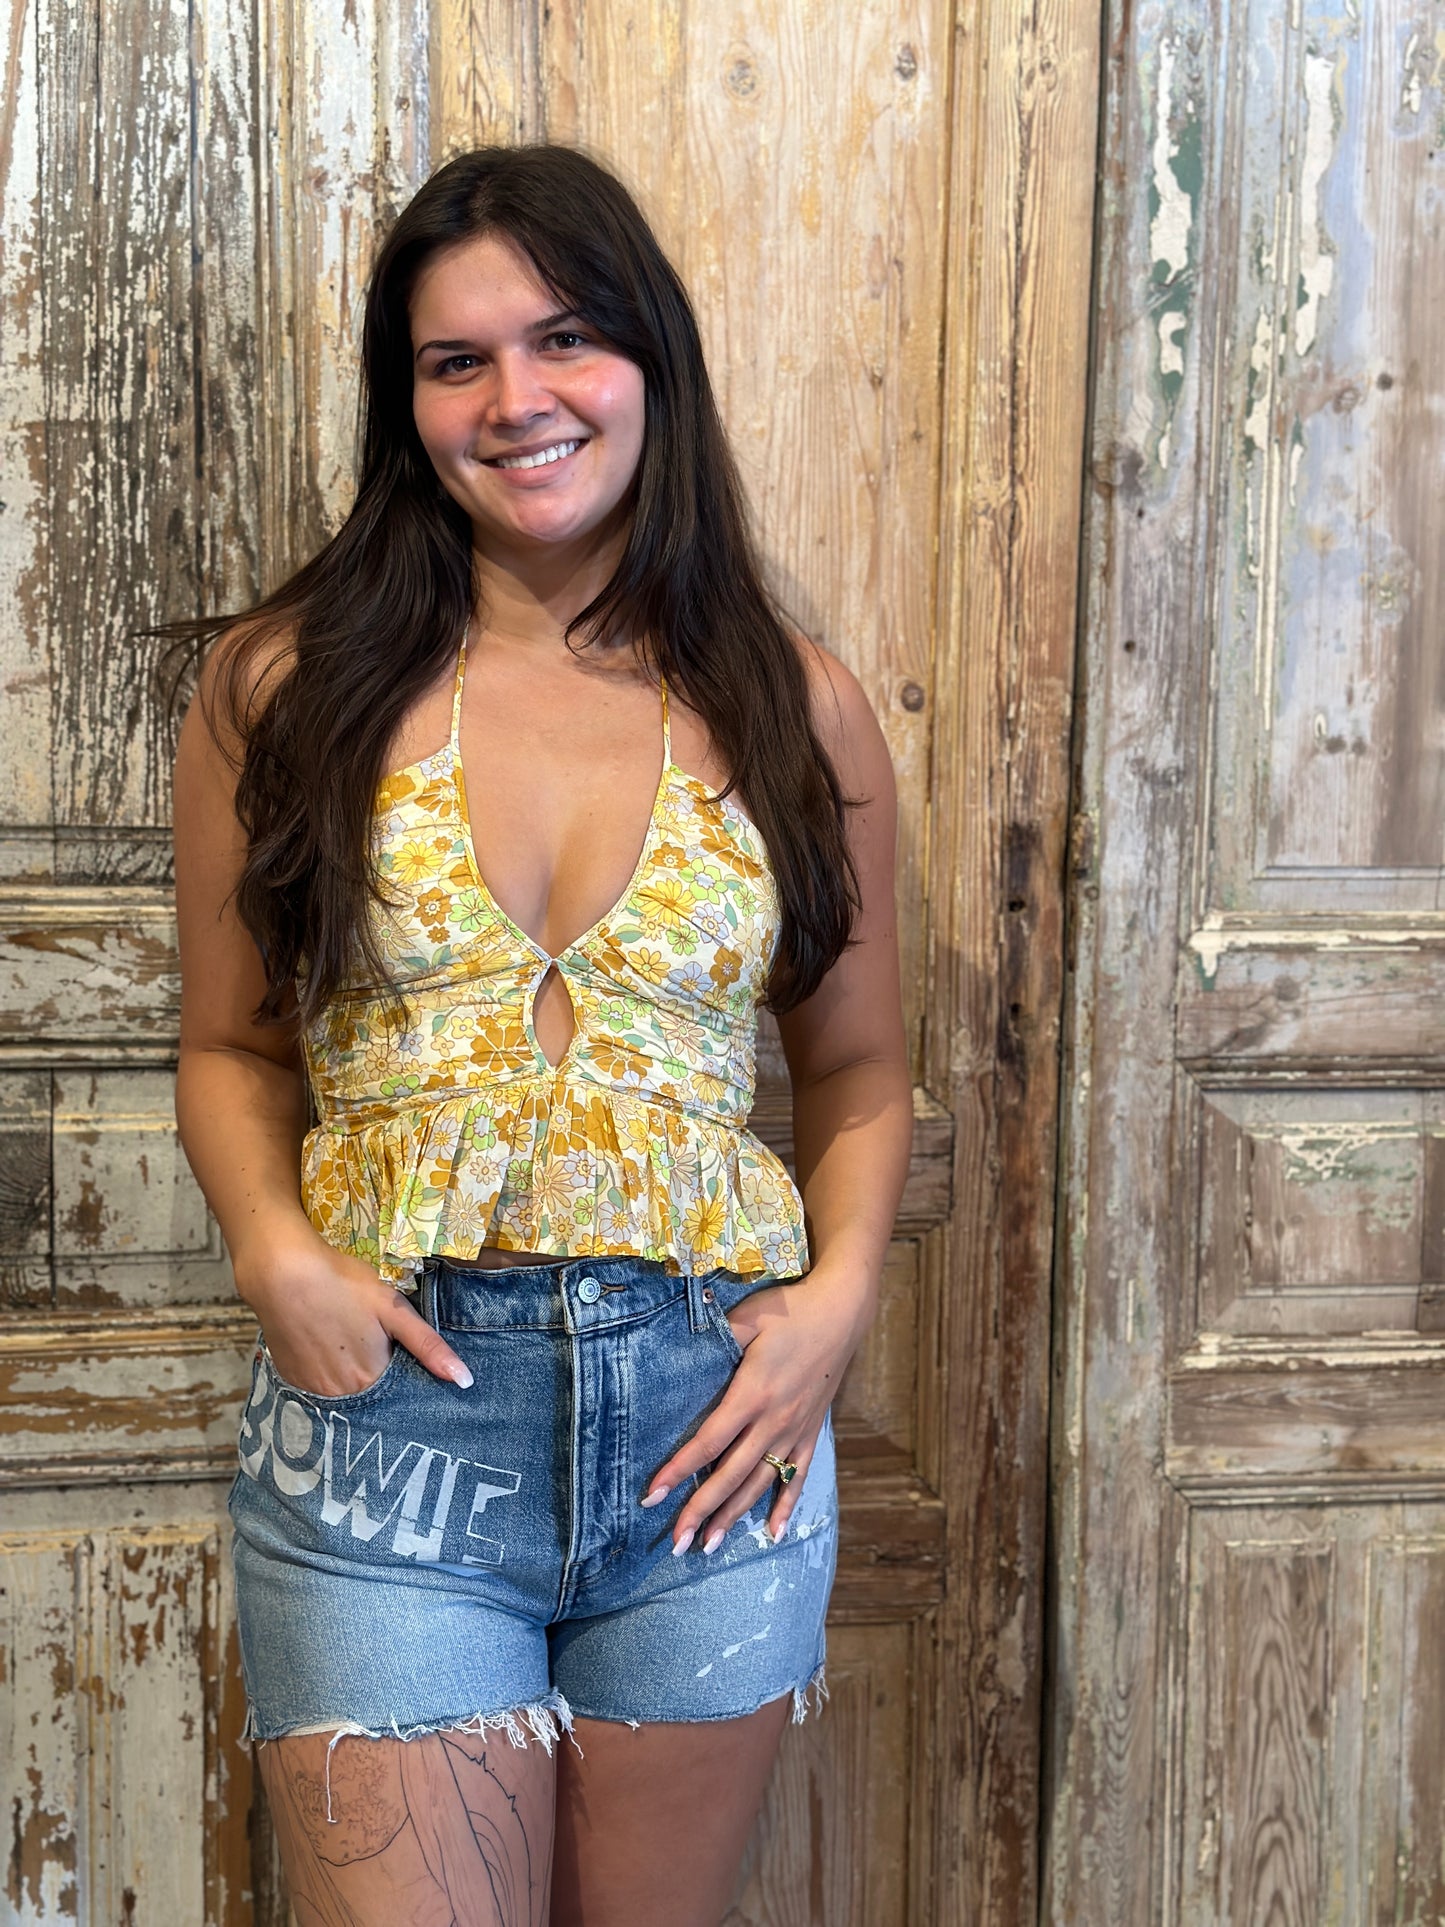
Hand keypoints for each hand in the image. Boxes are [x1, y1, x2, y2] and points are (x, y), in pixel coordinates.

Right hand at [235, 1223, 472, 1396]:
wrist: (282, 1273)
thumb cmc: (343, 1285)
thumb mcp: (393, 1309)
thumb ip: (428, 1346)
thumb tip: (465, 1382)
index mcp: (372, 1379)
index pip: (398, 1395)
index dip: (404, 1380)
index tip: (407, 1366)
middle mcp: (341, 1395)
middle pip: (370, 1396)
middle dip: (379, 1382)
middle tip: (376, 1349)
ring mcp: (311, 1390)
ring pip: (342, 1394)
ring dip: (352, 1380)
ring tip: (352, 1348)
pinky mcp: (290, 1379)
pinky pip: (316, 1389)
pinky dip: (326, 1375)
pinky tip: (327, 1350)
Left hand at [641, 1267, 874, 1552]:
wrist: (841, 1313)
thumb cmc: (789, 1311)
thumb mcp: (748, 1318)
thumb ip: (715, 1336)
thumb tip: (677, 1346)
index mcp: (752, 1394)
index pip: (708, 1442)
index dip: (679, 1470)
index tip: (652, 1496)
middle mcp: (773, 1421)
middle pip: (730, 1475)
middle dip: (701, 1510)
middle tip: (674, 1542)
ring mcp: (795, 1431)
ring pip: (760, 1483)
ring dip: (734, 1516)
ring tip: (709, 1545)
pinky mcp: (811, 1432)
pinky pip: (798, 1476)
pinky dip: (785, 1506)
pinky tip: (773, 1533)